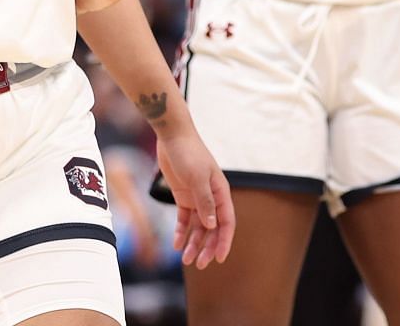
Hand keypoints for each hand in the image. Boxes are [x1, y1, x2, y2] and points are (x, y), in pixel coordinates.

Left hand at [154, 122, 234, 268]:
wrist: (172, 136)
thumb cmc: (189, 153)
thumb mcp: (197, 178)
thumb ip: (205, 202)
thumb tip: (212, 226)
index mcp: (220, 192)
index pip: (226, 222)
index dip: (224, 241)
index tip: (219, 258)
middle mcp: (211, 197)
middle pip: (212, 228)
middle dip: (207, 247)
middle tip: (200, 264)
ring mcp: (197, 197)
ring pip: (198, 227)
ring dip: (194, 243)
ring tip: (186, 259)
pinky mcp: (183, 196)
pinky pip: (185, 219)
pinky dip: (182, 232)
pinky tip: (176, 244)